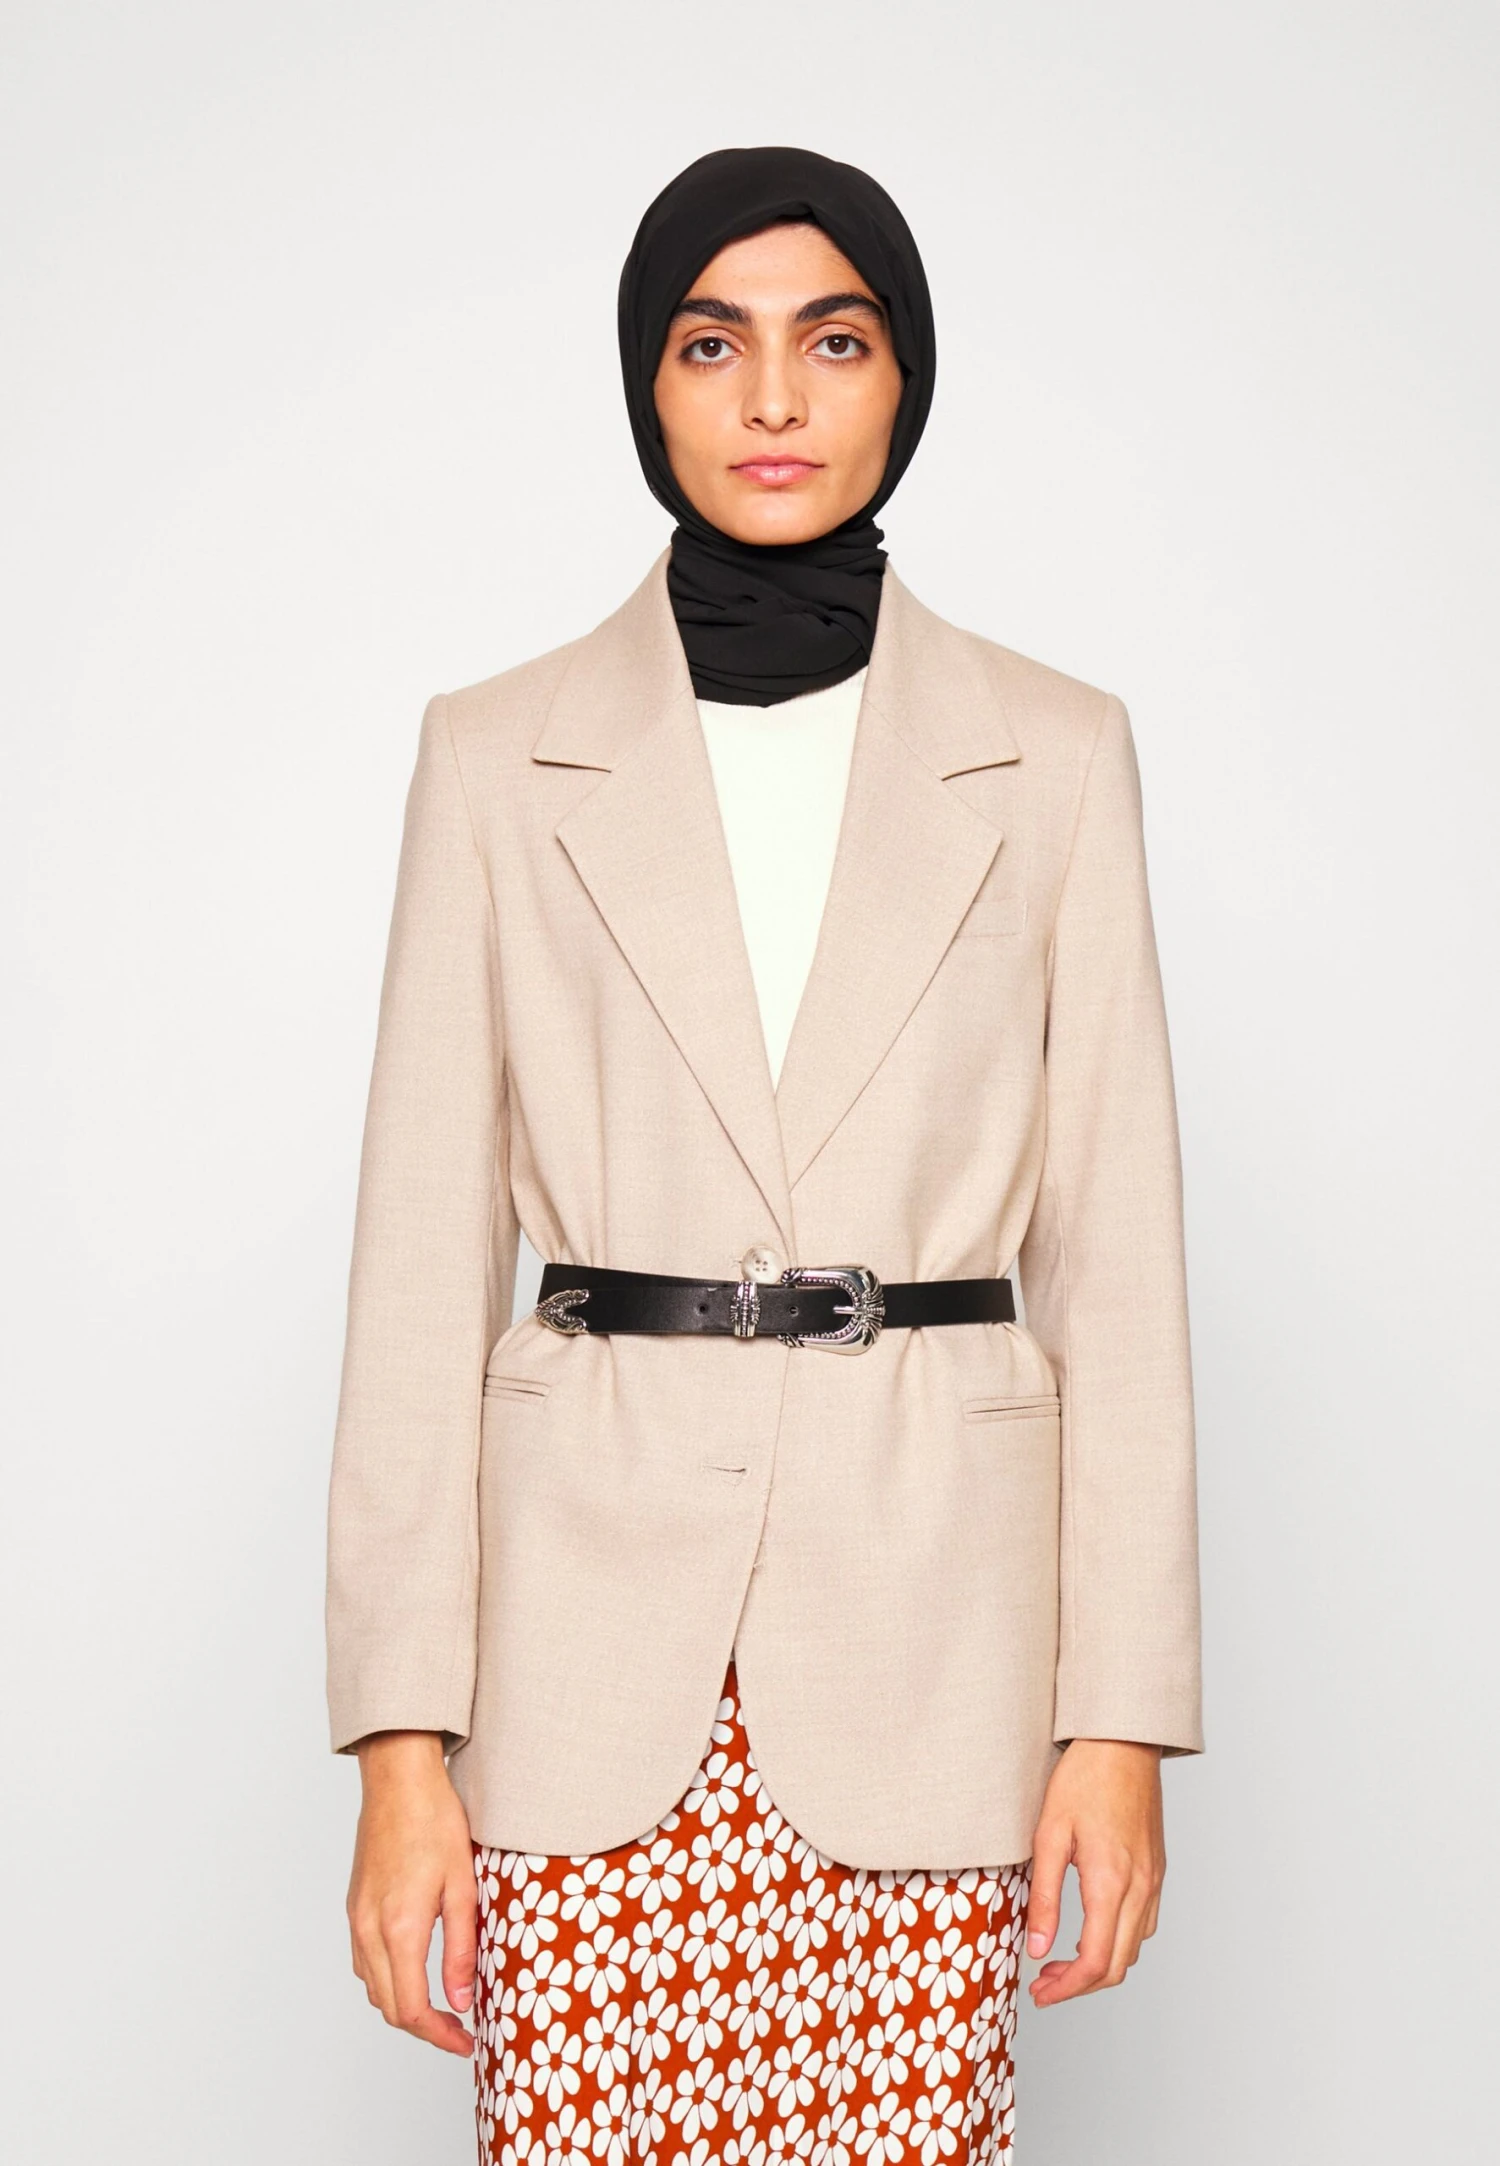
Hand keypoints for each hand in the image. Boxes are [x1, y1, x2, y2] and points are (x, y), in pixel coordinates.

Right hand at [347, 1730, 477, 2054]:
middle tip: (460, 2030)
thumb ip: (461, 1949)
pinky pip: (364, 1960)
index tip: (465, 2041)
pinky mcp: (354, 1905)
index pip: (411, 2009)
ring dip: (403, 2005)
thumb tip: (461, 2001)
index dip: (439, 2036)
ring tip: (441, 2005)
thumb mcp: (462, 1886)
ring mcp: (356, 1917)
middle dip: (424, 2028)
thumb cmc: (434, 1820)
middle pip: (388, 2006)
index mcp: (398, 1927)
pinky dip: (387, 1978)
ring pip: (372, 1986)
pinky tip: (413, 1969)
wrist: (398, 1778)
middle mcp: (368, 1929)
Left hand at [1024, 1738, 1164, 2006]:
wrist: (1123, 1743)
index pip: (1095, 1962)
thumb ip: (1043, 1897)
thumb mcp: (1048, 1835)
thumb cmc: (1084, 1780)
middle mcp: (1140, 1888)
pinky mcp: (1157, 1870)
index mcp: (1111, 1882)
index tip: (1040, 1993)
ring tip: (1060, 1959)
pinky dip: (1118, 1940)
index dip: (1066, 1989)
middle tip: (1043, 1983)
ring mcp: (1154, 1880)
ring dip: (1100, 1965)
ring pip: (1134, 1947)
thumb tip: (1036, 1948)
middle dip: (1079, 1985)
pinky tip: (1091, 1929)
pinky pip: (1144, 1923)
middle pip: (1118, 1965)